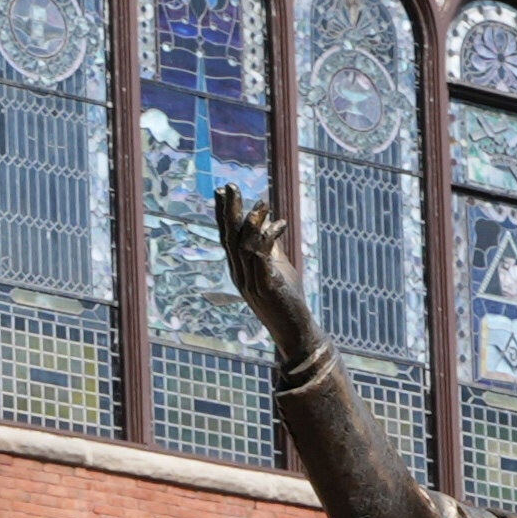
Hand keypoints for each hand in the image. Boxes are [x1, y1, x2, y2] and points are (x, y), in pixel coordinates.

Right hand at [210, 182, 314, 343]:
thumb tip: (267, 223)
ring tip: (261, 202)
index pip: (227, 237)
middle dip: (229, 211)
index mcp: (239, 269)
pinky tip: (279, 224)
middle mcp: (239, 274)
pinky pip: (261, 258)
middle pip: (229, 237)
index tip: (222, 191)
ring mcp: (250, 282)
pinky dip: (268, 238)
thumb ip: (269, 247)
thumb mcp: (277, 267)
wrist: (294, 331)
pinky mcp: (266, 287)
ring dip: (251, 222)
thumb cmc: (285, 299)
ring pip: (243, 245)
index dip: (223, 214)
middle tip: (230, 186)